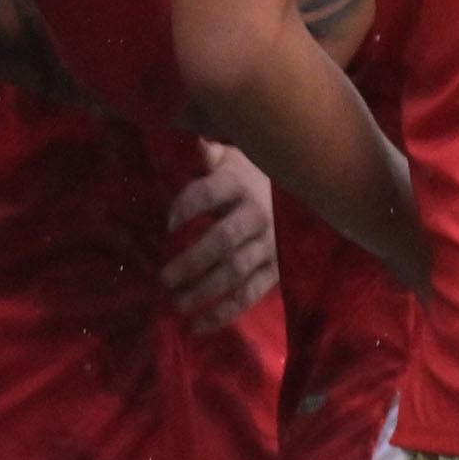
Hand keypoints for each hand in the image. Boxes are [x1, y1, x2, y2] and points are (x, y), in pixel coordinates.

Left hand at [160, 145, 279, 324]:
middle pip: (224, 240)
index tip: (167, 223)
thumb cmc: (245, 174)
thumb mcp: (227, 158)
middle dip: (193, 261)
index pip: (211, 192)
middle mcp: (256, 215)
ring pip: (237, 272)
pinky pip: (250, 294)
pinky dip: (225, 313)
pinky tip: (199, 326)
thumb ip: (205, 153)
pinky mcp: (274, 271)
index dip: (190, 205)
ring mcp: (268, 245)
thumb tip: (187, 134)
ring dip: (206, 291)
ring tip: (177, 305)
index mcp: (238, 184)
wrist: (294, 191)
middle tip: (164, 278)